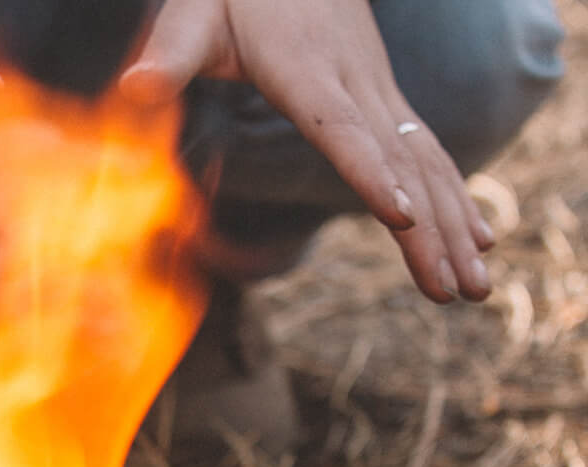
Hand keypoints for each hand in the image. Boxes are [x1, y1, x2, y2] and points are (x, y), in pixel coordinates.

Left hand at [120, 0, 495, 302]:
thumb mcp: (194, 15)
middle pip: (398, 162)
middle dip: (433, 230)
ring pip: (425, 163)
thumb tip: (135, 90)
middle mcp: (354, 82)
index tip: (403, 217)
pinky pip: (426, 153)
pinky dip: (455, 197)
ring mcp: (376, 89)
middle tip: (457, 293)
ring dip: (456, 227)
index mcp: (303, 70)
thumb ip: (170, 55)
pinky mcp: (382, 97)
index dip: (372, 172)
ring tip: (477, 289)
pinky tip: (476, 239)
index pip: (340, 128)